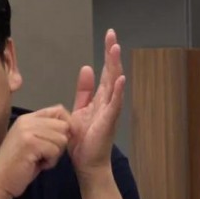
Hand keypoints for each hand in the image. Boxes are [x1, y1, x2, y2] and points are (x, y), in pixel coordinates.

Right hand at [0, 105, 70, 198]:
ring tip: (38, 160)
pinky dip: (50, 162)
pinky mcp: (30, 143)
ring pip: (62, 139)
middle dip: (59, 143)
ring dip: (54, 154)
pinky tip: (36, 165)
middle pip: (64, 125)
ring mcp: (27, 130)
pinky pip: (55, 150)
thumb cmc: (17, 167)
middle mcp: (27, 120)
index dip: (65, 127)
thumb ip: (47, 132)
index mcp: (27, 118)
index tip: (56, 142)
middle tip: (43, 154)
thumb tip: (72, 128)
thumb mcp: (32, 143)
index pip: (58, 110)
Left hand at [68, 29, 125, 180]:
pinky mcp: (109, 122)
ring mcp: (110, 111)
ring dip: (115, 66)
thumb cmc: (84, 140)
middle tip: (111, 34)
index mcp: (100, 98)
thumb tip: (86, 68)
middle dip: (111, 53)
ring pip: (115, 84)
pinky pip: (115, 104)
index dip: (106, 54)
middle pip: (111, 72)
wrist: (87, 163)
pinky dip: (117, 91)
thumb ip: (84, 91)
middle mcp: (108, 102)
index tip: (109, 35)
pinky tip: (119, 78)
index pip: (105, 71)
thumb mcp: (80, 110)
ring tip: (115, 49)